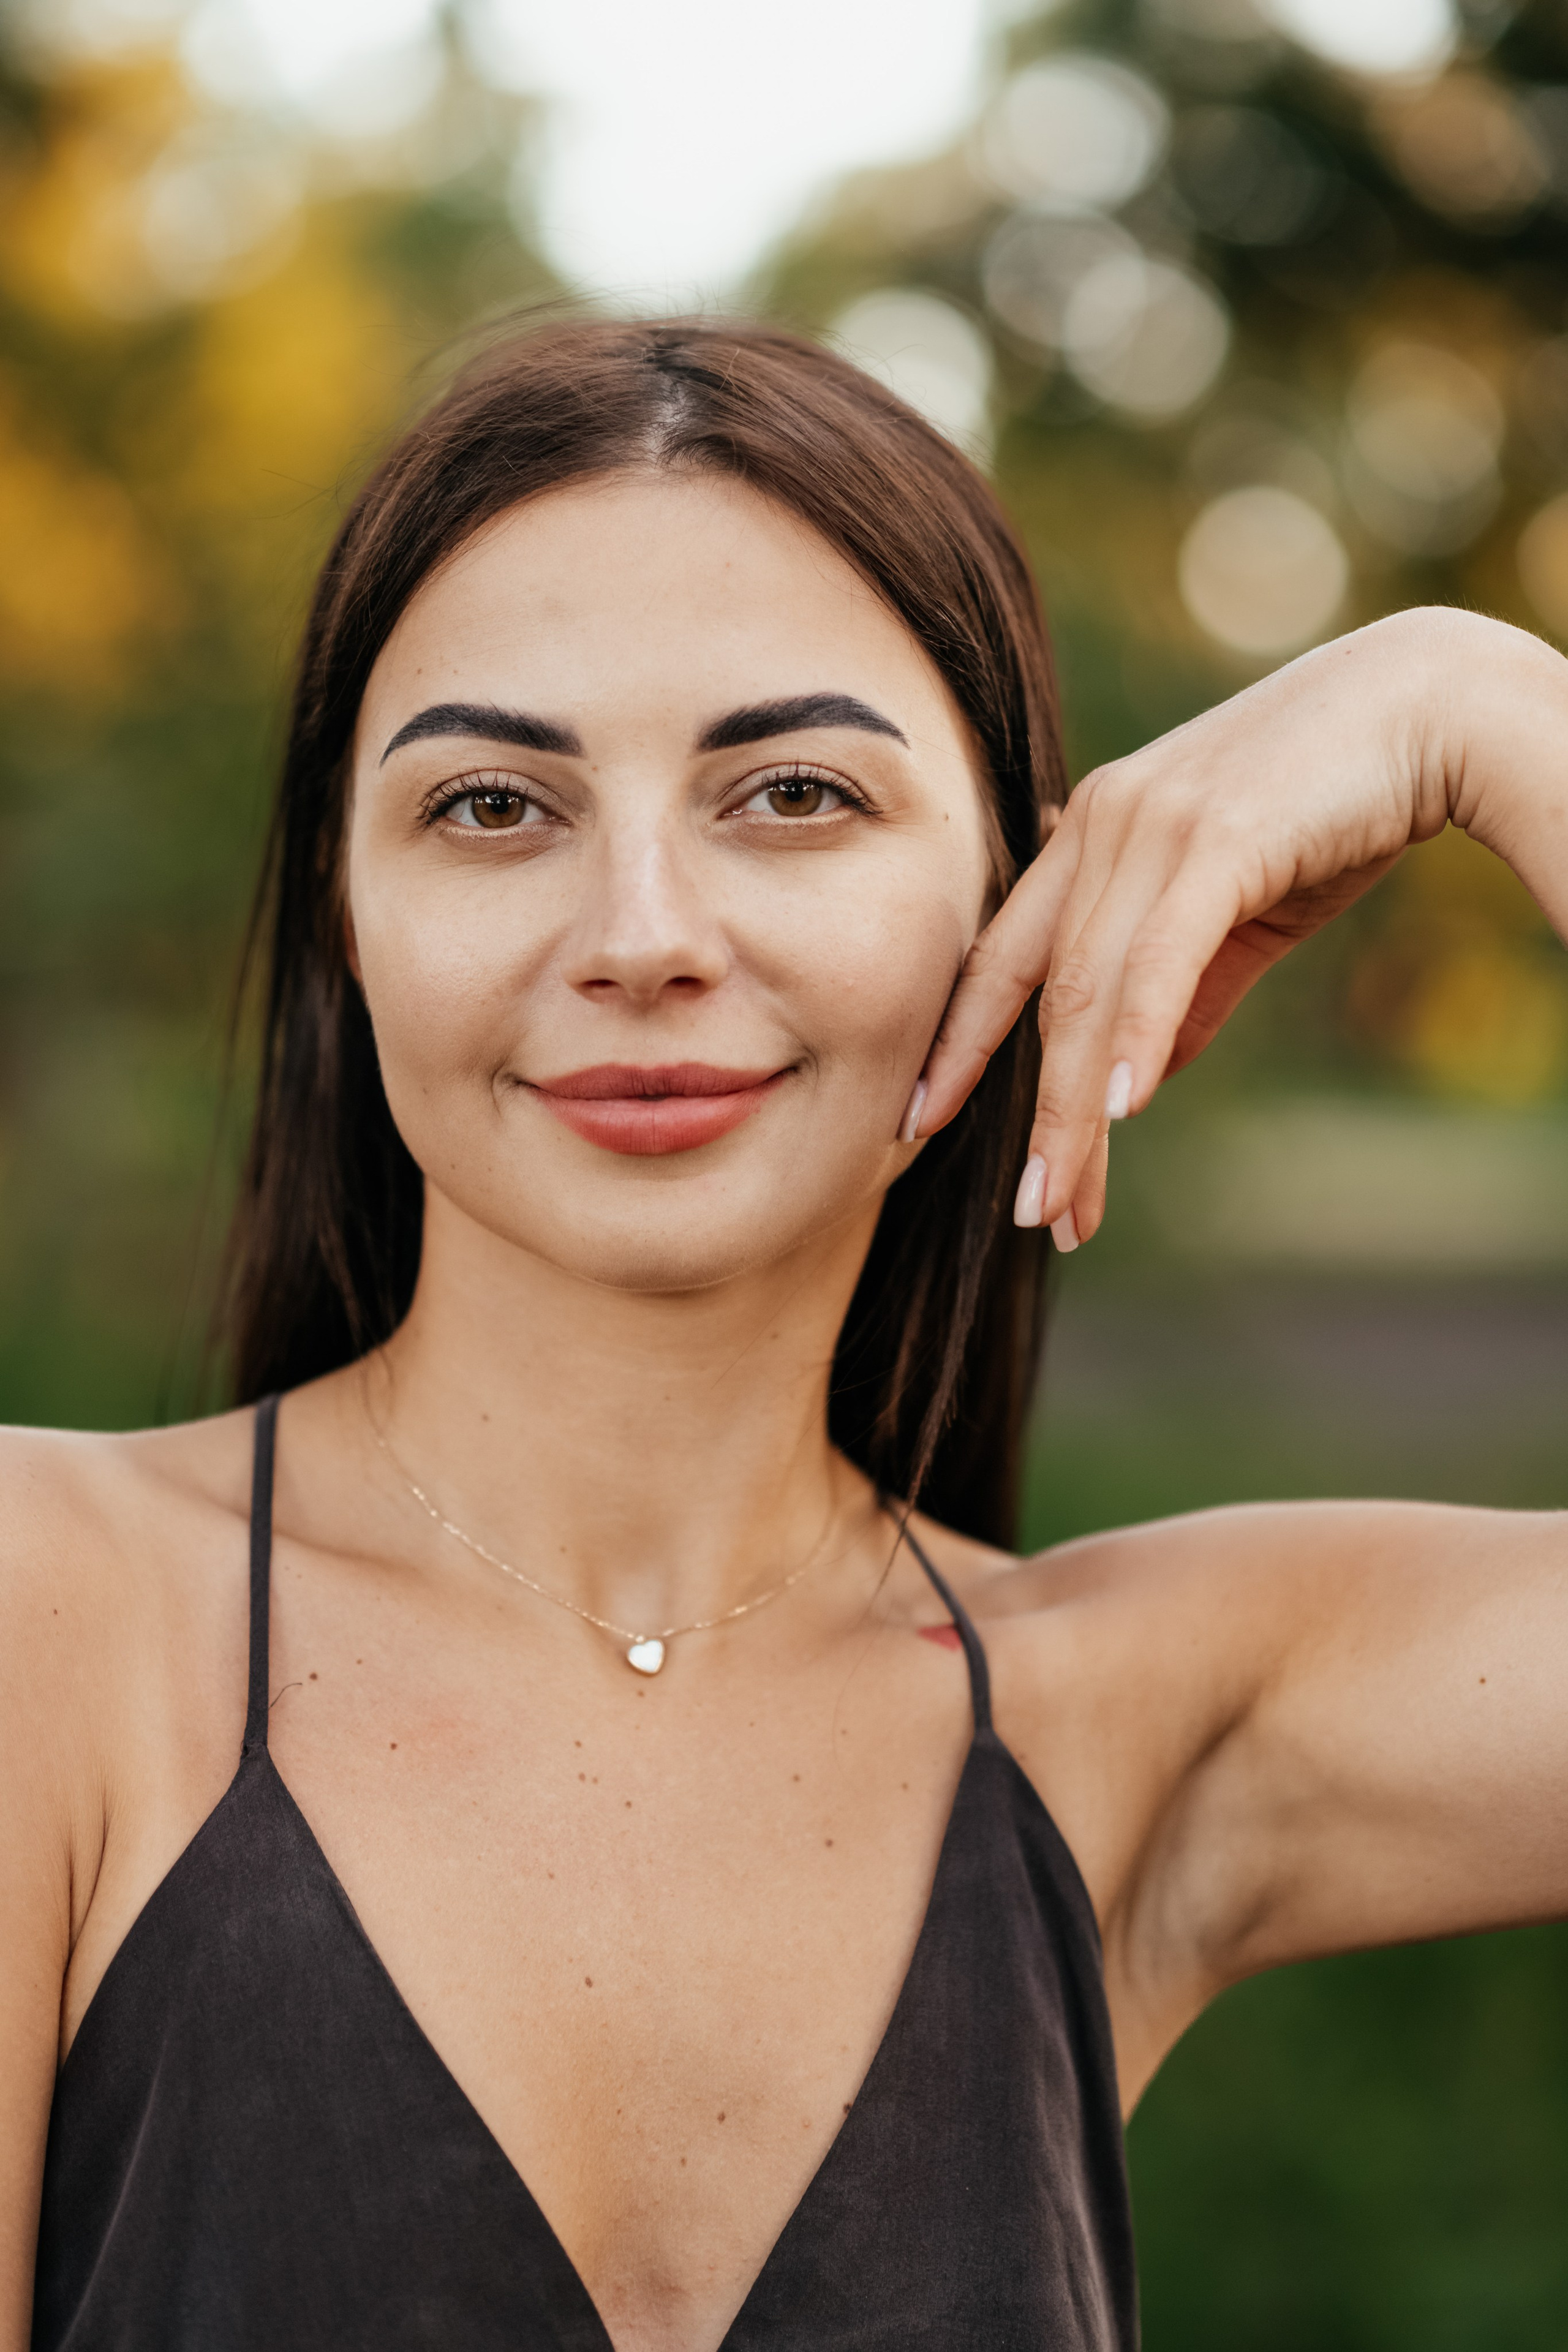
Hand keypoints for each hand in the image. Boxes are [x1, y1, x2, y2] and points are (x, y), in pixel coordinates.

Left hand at [915, 608, 1497, 1245]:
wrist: (1432, 707)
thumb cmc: (1337, 803)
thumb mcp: (1239, 908)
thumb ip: (1184, 988)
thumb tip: (1139, 1077)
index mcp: (1092, 832)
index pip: (1005, 957)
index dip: (961, 1043)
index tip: (922, 1117)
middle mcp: (1101, 822)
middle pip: (1046, 995)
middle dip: (1038, 1115)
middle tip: (1032, 1212)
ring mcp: (1152, 824)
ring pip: (1091, 993)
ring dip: (1078, 1110)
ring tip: (1064, 1202)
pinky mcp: (1216, 836)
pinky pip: (1160, 957)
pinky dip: (1138, 1037)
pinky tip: (1126, 1110)